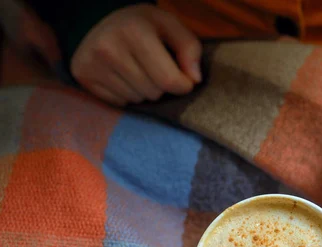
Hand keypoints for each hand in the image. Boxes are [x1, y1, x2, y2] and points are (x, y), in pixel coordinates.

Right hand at [71, 4, 201, 105]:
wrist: (101, 22)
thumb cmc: (143, 27)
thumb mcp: (170, 26)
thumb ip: (190, 48)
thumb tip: (194, 79)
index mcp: (134, 31)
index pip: (168, 80)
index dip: (183, 84)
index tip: (184, 78)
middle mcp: (108, 47)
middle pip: (153, 93)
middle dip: (161, 86)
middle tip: (154, 68)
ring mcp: (92, 63)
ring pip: (137, 100)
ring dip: (144, 91)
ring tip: (138, 71)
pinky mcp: (83, 76)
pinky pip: (119, 103)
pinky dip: (127, 95)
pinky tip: (122, 77)